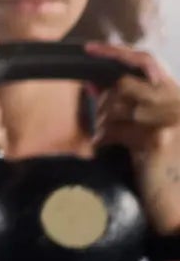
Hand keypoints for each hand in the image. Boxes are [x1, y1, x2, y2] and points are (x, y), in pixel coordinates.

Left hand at [85, 43, 179, 235]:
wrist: (179, 211)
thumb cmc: (163, 172)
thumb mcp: (150, 132)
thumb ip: (128, 105)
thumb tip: (95, 81)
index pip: (148, 63)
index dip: (118, 53)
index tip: (90, 49)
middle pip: (125, 85)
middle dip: (105, 102)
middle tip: (103, 125)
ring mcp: (171, 121)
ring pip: (117, 106)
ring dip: (103, 123)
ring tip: (109, 141)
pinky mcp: (158, 140)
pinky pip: (115, 128)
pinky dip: (104, 139)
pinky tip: (106, 150)